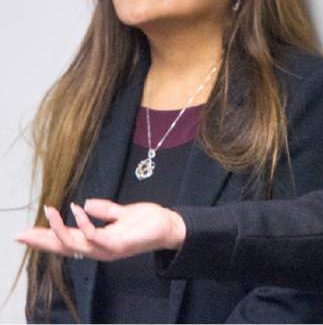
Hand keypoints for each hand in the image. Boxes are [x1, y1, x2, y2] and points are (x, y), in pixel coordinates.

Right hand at [15, 199, 185, 260]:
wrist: (171, 226)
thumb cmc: (147, 221)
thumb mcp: (122, 213)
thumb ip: (104, 210)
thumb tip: (85, 203)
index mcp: (97, 242)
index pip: (66, 242)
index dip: (46, 238)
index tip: (25, 233)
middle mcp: (99, 249)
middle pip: (64, 248)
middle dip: (42, 241)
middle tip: (20, 234)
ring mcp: (107, 250)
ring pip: (75, 245)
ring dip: (59, 230)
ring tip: (50, 211)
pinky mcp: (119, 246)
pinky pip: (95, 237)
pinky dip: (84, 223)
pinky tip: (76, 209)